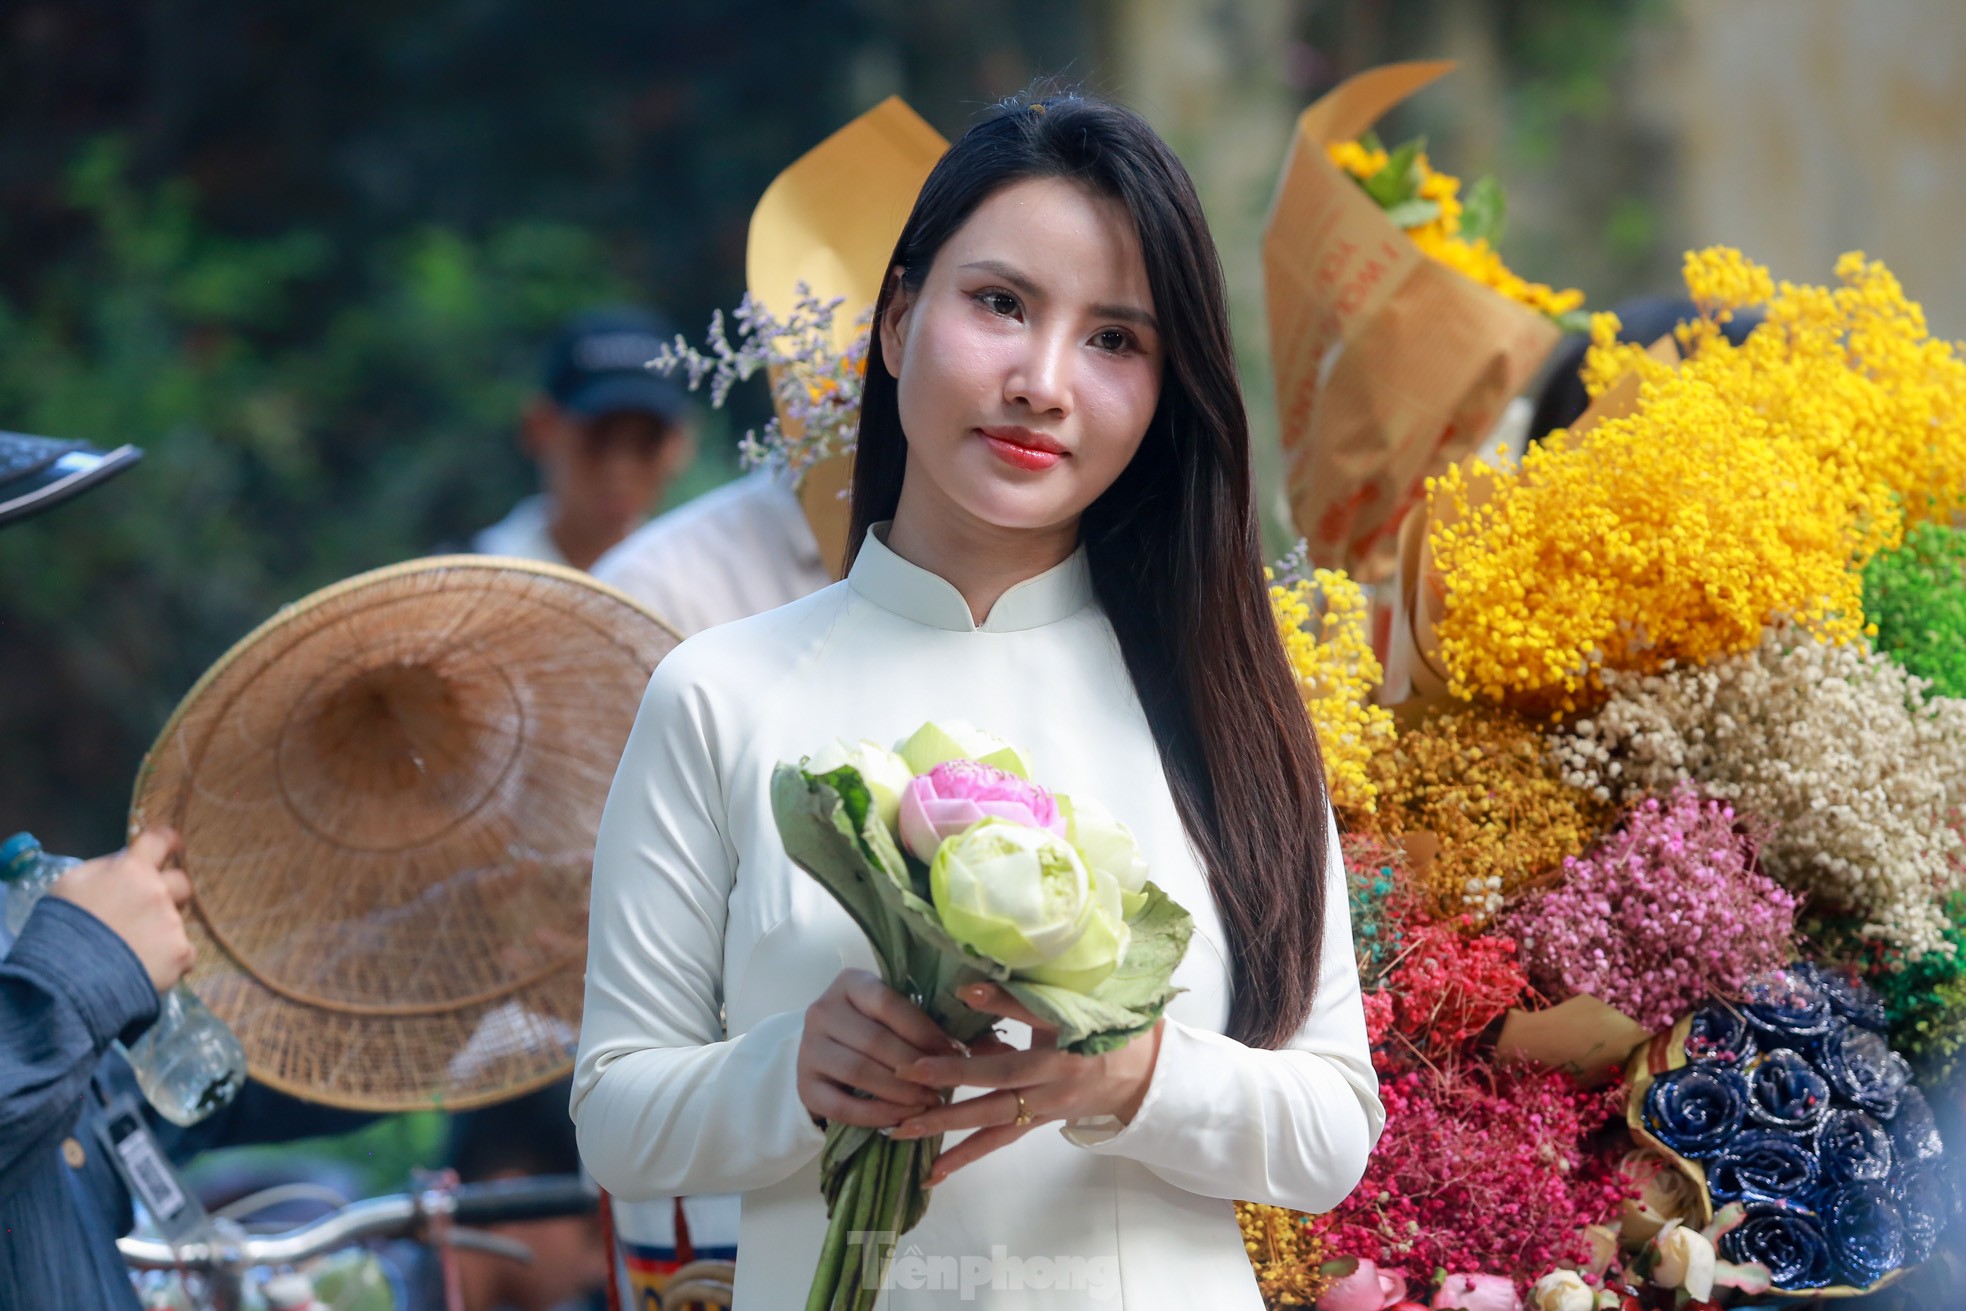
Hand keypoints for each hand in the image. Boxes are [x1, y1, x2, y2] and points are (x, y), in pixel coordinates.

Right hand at [50, 828, 195, 991]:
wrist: (67, 979)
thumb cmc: (60, 928)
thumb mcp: (70, 885)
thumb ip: (103, 869)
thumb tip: (123, 863)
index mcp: (131, 870)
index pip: (159, 841)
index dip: (168, 841)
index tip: (174, 845)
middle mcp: (158, 892)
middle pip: (181, 882)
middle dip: (170, 892)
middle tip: (148, 911)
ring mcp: (173, 923)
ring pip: (176, 922)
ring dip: (161, 931)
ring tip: (132, 950)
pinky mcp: (181, 954)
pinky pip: (183, 953)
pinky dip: (169, 961)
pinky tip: (144, 969)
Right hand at [797, 969, 963, 1128]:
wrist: (826, 1051)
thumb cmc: (875, 1028)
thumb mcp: (896, 1016)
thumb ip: (933, 1024)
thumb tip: (991, 1044)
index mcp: (850, 983)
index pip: (891, 1003)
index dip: (925, 1031)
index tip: (955, 1054)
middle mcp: (822, 1010)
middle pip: (876, 1041)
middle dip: (917, 1067)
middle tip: (946, 1087)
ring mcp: (809, 1049)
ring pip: (860, 1072)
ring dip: (900, 1092)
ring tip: (929, 1103)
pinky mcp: (804, 1086)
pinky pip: (842, 1106)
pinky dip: (877, 1115)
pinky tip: (902, 1120)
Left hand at [889, 981, 1163, 1185]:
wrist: (1138, 1074)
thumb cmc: (1102, 1027)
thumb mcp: (1070, 1006)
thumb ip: (1022, 1001)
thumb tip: (966, 990)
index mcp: (1068, 1040)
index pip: (1027, 1024)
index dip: (996, 1013)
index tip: (958, 1002)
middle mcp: (1055, 1078)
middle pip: (999, 1081)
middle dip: (952, 1078)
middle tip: (907, 1074)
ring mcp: (1046, 1105)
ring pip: (993, 1118)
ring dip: (947, 1124)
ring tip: (903, 1131)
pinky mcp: (1039, 1123)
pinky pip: (999, 1140)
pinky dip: (966, 1156)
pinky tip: (934, 1171)